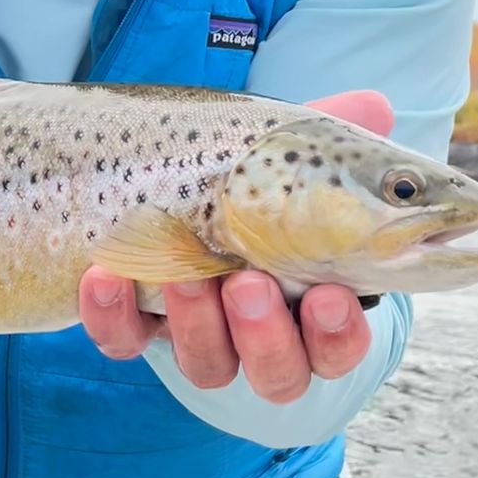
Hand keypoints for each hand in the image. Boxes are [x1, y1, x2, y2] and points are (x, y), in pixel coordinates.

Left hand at [78, 89, 392, 400]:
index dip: (337, 333)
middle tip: (249, 283)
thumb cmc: (259, 175)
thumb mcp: (293, 151)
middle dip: (266, 335)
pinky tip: (104, 275)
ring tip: (188, 274)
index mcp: (310, 301)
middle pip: (277, 371)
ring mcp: (196, 331)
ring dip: (198, 322)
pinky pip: (123, 337)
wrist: (171, 176)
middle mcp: (259, 334)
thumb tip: (373, 106)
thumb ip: (335, 130)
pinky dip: (111, 314)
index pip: (337, 342)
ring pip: (207, 363)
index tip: (328, 296)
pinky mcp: (135, 321)